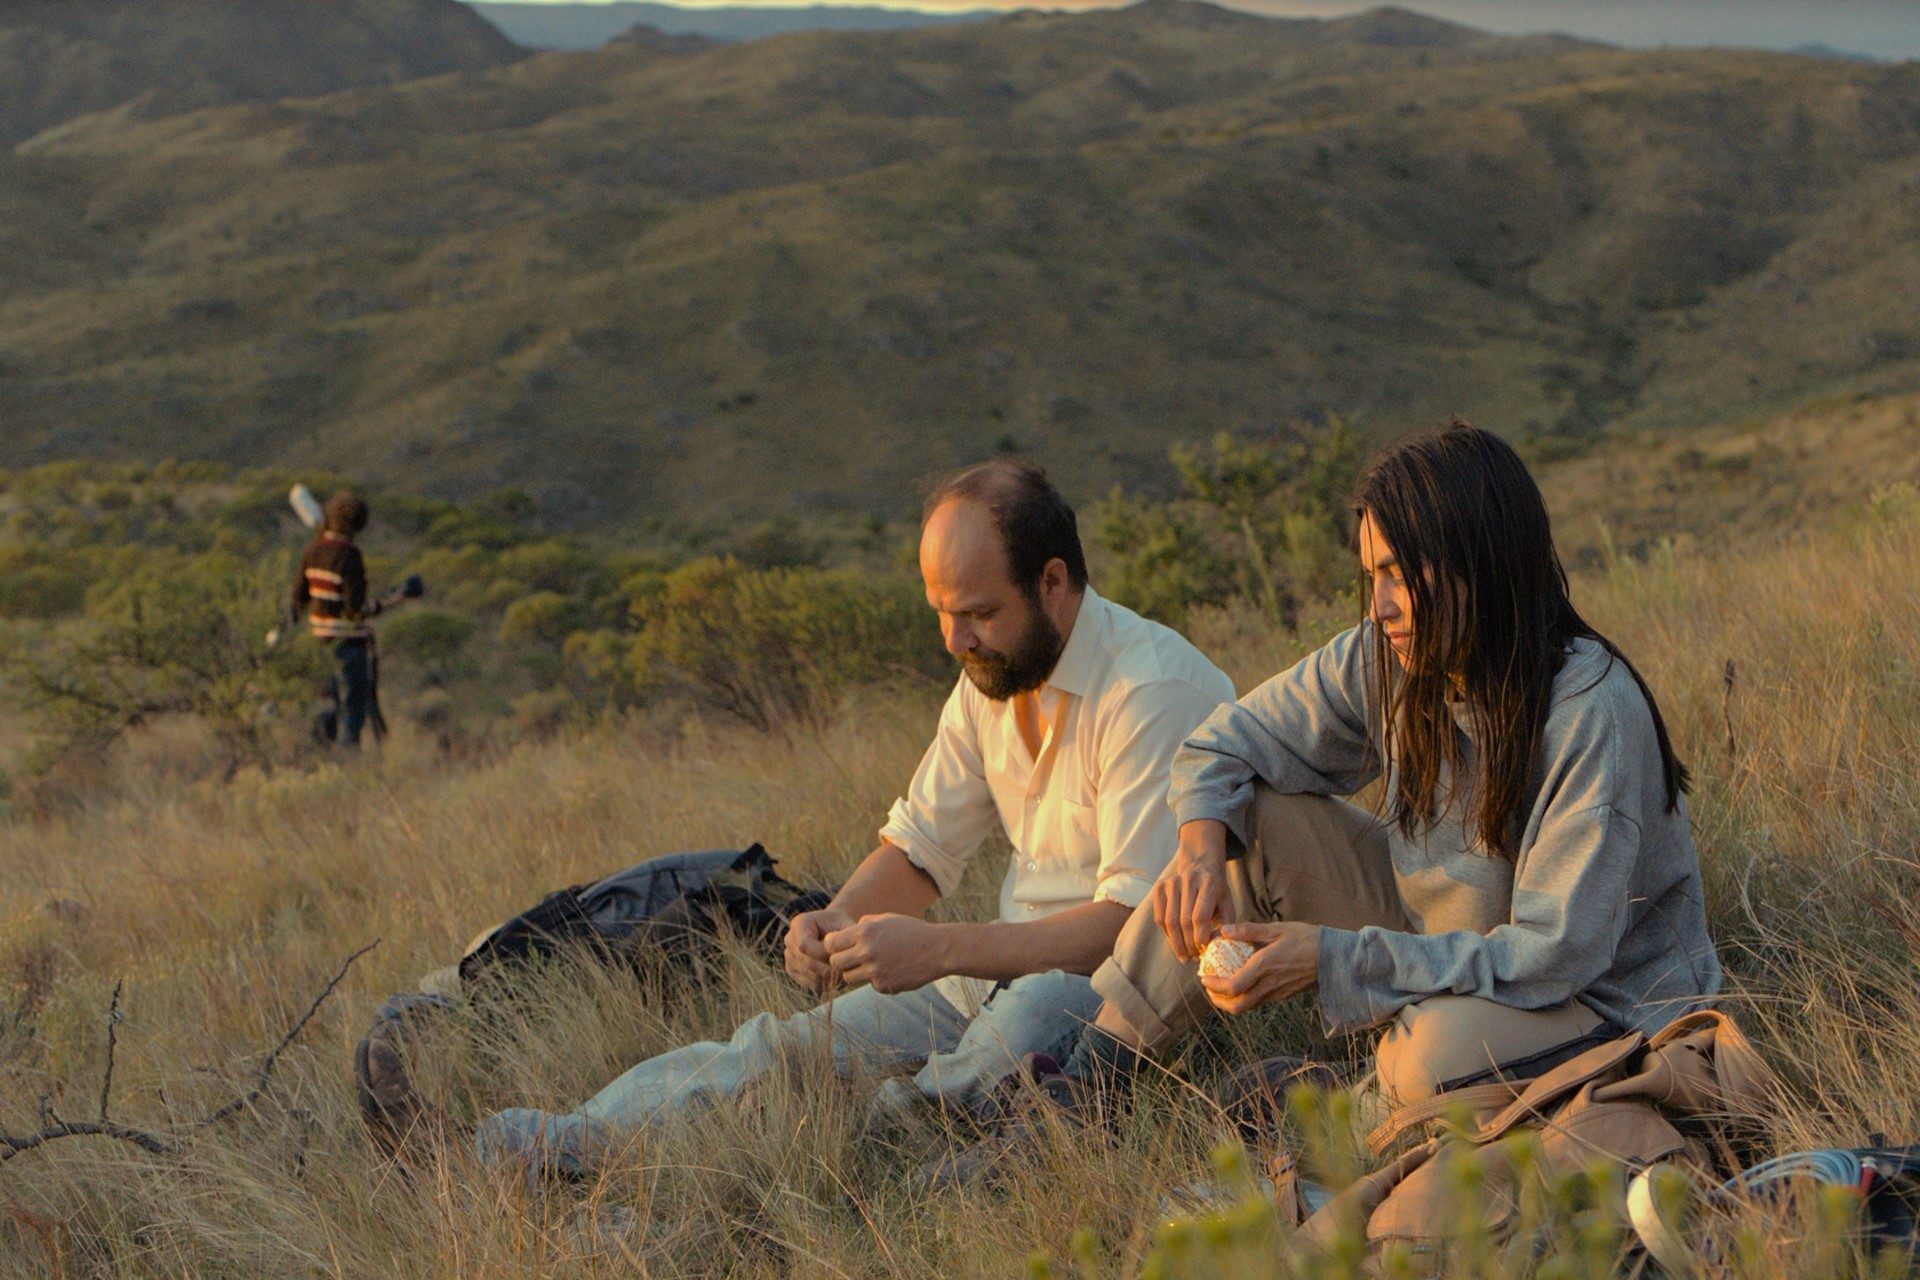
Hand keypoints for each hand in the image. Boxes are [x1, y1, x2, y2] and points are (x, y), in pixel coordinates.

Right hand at [784, 906, 853, 991]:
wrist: (836, 930)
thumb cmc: (843, 926)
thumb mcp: (846, 925)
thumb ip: (845, 936)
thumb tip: (838, 951)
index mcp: (799, 924)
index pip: (804, 945)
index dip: (822, 954)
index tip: (841, 955)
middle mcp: (790, 940)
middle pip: (807, 962)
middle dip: (829, 968)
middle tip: (848, 969)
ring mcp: (789, 956)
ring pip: (810, 976)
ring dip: (830, 977)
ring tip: (845, 972)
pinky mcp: (794, 971)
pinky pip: (810, 984)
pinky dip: (826, 983)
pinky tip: (837, 976)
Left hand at [823, 914, 946, 994]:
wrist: (938, 950)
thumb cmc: (912, 931)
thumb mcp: (888, 918)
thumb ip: (865, 923)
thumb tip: (846, 932)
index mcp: (865, 932)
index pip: (831, 944)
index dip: (832, 946)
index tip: (839, 947)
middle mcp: (867, 952)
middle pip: (835, 963)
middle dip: (840, 961)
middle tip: (851, 959)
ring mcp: (875, 971)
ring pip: (848, 978)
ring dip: (856, 972)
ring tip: (871, 964)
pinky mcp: (884, 986)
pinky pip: (870, 985)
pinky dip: (877, 980)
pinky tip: (892, 971)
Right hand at [1152, 820, 1229, 963]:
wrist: (1201, 867)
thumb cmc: (1217, 894)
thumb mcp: (1227, 907)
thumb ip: (1226, 927)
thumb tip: (1214, 945)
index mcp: (1209, 882)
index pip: (1200, 917)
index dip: (1201, 939)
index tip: (1204, 951)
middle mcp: (1188, 879)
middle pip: (1184, 921)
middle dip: (1189, 945)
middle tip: (1194, 958)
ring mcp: (1171, 882)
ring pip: (1169, 922)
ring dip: (1177, 944)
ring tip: (1185, 956)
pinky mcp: (1159, 886)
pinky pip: (1159, 918)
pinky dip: (1167, 935)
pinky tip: (1176, 944)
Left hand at [1199, 921, 1319, 1016]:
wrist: (1334, 958)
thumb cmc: (1307, 939)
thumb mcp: (1277, 929)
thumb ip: (1249, 930)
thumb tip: (1224, 929)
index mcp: (1264, 967)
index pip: (1233, 986)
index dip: (1214, 987)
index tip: (1203, 978)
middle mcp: (1269, 985)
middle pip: (1237, 1006)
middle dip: (1219, 1001)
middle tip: (1209, 988)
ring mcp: (1277, 993)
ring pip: (1248, 1007)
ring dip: (1230, 1001)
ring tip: (1222, 987)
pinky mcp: (1283, 996)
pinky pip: (1259, 1002)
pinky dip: (1245, 998)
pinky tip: (1242, 983)